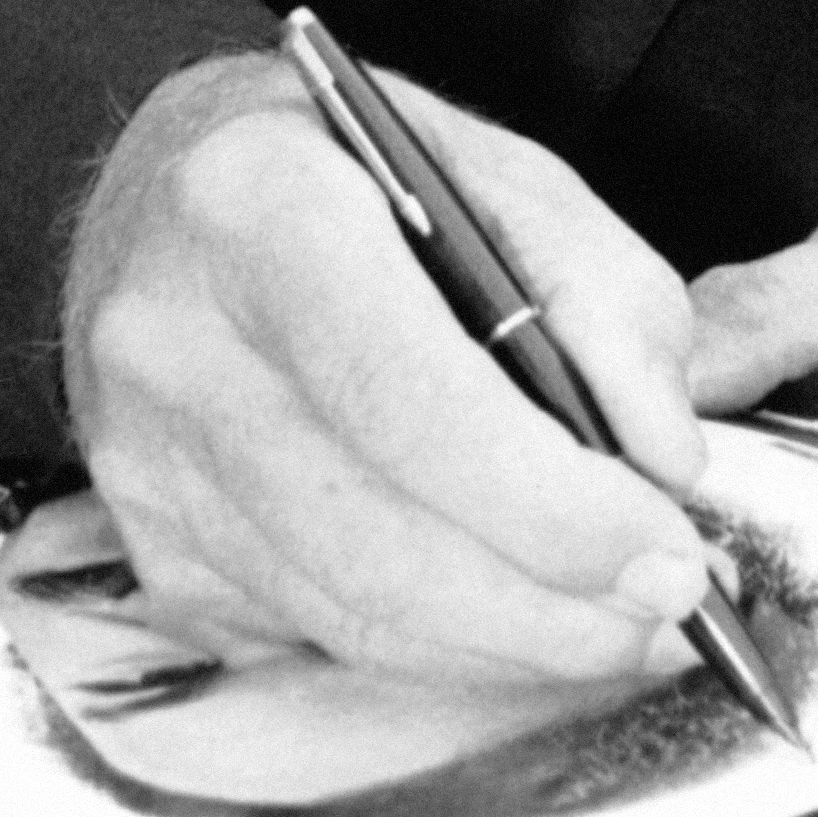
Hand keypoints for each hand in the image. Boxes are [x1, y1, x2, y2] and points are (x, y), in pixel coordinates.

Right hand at [62, 49, 713, 688]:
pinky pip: (317, 634)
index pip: (405, 395)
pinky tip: (515, 617)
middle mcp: (171, 336)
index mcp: (257, 201)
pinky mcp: (150, 547)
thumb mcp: (495, 169)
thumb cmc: (349, 173)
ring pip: (354, 612)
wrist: (170, 195)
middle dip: (551, 601)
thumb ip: (603, 294)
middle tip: (675, 606)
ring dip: (513, 644)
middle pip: (380, 536)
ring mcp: (141, 459)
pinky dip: (438, 647)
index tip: (665, 548)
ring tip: (624, 624)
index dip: (546, 502)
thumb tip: (663, 455)